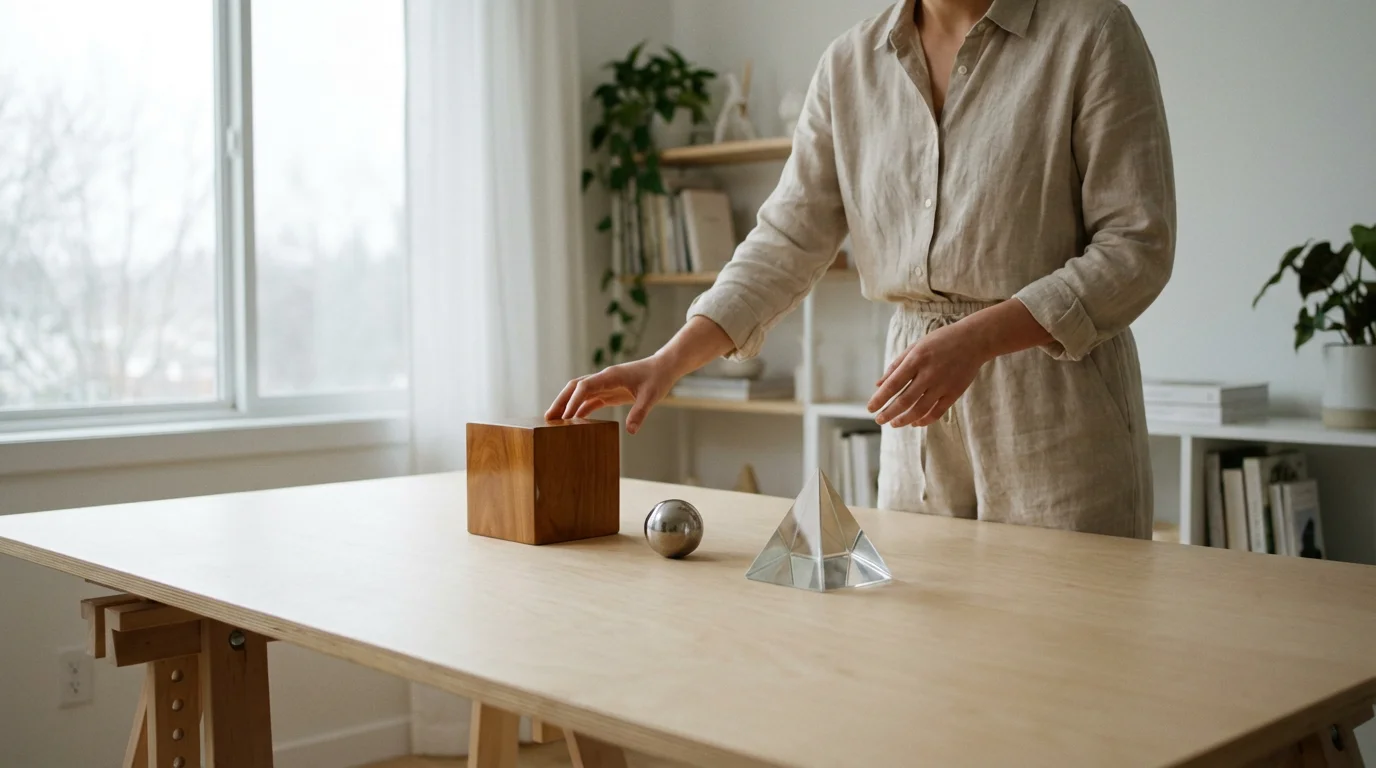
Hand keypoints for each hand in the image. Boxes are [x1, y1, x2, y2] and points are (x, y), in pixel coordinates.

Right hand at [545, 355, 678, 434]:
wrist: (664, 368)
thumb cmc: (658, 378)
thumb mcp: (651, 396)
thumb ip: (640, 412)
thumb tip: (631, 431)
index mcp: (610, 376)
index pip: (585, 386)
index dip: (573, 401)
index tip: (565, 416)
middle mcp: (603, 378)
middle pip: (575, 387)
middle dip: (560, 401)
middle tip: (548, 417)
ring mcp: (605, 385)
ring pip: (579, 393)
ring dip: (566, 405)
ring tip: (554, 422)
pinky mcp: (609, 392)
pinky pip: (590, 400)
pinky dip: (579, 409)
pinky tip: (572, 422)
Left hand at [867, 322, 989, 427]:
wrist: (974, 340)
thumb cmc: (940, 341)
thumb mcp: (915, 347)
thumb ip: (896, 365)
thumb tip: (879, 384)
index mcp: (916, 360)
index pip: (892, 384)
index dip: (879, 399)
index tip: (870, 409)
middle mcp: (928, 374)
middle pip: (904, 401)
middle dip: (889, 413)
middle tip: (879, 420)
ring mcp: (943, 385)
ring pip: (920, 410)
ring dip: (904, 420)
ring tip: (894, 424)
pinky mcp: (954, 392)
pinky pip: (937, 412)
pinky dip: (924, 420)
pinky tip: (915, 423)